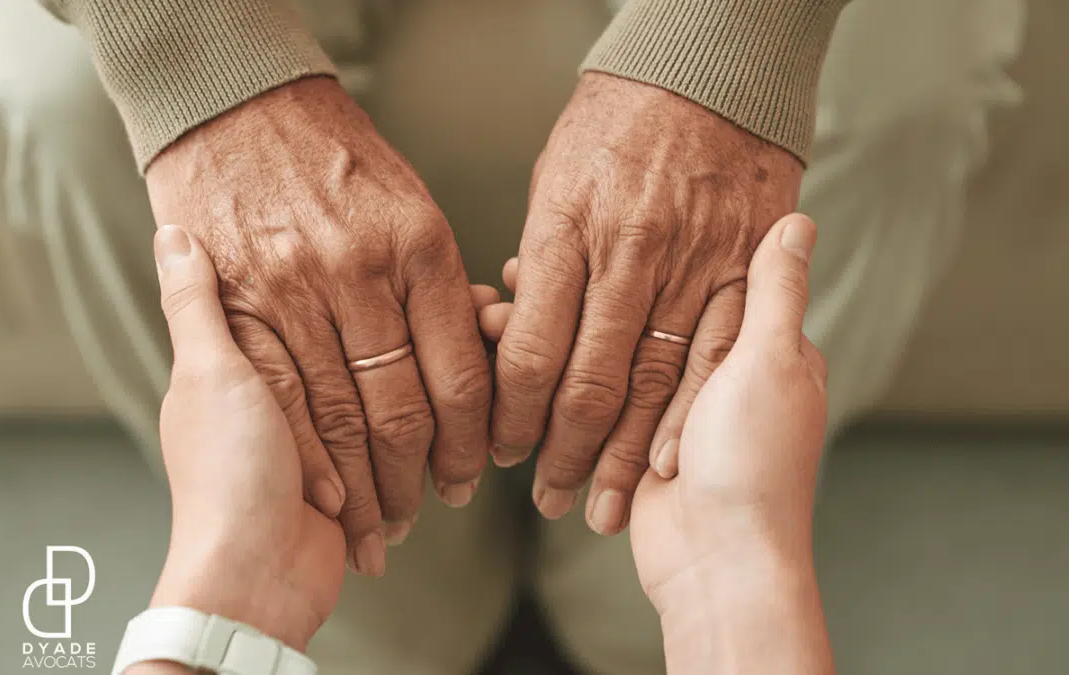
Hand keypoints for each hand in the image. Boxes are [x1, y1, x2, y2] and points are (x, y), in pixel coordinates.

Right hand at [145, 76, 492, 572]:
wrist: (235, 105)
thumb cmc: (337, 160)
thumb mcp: (413, 206)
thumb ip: (444, 287)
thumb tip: (488, 347)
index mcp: (418, 247)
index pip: (459, 371)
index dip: (471, 437)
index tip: (475, 471)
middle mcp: (359, 272)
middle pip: (402, 407)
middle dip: (421, 475)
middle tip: (432, 508)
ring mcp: (293, 291)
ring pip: (341, 417)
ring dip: (366, 486)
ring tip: (384, 523)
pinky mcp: (237, 305)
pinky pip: (280, 401)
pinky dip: (308, 460)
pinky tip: (330, 499)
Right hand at [480, 215, 830, 672]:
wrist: (726, 565)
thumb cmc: (757, 460)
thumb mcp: (772, 362)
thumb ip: (775, 293)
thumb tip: (797, 221)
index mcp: (745, 345)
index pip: (676, 280)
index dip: (625, 255)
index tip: (578, 225)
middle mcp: (702, 373)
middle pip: (620, 318)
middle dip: (565, 297)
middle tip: (506, 277)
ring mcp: (660, 412)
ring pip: (593, 354)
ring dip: (546, 334)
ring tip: (489, 309)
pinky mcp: (625, 448)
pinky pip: (579, 400)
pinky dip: (541, 377)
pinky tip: (500, 349)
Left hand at [491, 72, 803, 534]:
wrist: (709, 69)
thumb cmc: (618, 122)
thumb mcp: (554, 179)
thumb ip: (540, 262)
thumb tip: (512, 326)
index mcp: (566, 229)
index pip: (529, 348)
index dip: (509, 413)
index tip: (499, 451)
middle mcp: (627, 252)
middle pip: (587, 379)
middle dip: (562, 452)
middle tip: (548, 497)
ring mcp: (690, 260)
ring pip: (651, 381)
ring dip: (623, 454)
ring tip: (601, 503)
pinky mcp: (741, 264)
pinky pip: (715, 357)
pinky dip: (688, 416)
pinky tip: (668, 462)